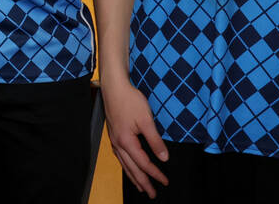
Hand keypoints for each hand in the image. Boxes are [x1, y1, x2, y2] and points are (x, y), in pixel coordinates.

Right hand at [102, 78, 168, 198]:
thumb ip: (155, 141)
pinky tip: (129, 165)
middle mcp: (118, 143)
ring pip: (124, 163)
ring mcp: (114, 139)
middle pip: (131, 168)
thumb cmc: (129, 100)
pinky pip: (120, 156)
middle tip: (151, 193)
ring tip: (140, 186)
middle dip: (142, 182)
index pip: (143, 163)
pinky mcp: (113, 133)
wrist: (113, 86)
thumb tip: (164, 158)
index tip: (165, 181)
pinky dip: (126, 165)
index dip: (155, 174)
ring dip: (133, 176)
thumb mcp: (146, 120)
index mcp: (126, 141)